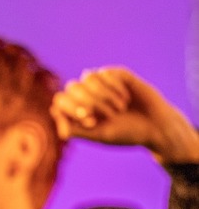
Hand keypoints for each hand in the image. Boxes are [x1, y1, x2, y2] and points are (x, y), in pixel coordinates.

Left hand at [51, 66, 198, 161]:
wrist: (155, 127)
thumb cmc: (125, 134)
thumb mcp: (98, 135)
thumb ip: (74, 128)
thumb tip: (53, 110)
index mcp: (78, 111)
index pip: (60, 100)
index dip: (72, 108)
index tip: (91, 121)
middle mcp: (87, 95)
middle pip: (72, 87)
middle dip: (89, 103)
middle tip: (107, 116)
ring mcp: (101, 83)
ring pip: (87, 78)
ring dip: (103, 96)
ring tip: (119, 110)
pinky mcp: (117, 74)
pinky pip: (105, 73)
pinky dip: (114, 88)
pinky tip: (126, 99)